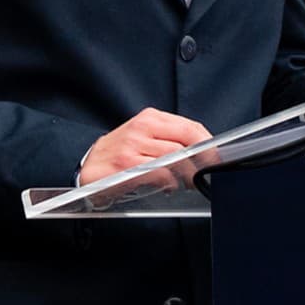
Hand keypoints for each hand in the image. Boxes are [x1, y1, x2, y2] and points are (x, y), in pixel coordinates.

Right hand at [80, 107, 211, 184]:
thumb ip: (169, 139)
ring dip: (187, 173)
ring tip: (189, 182)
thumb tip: (201, 151)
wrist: (87, 164)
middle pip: (186, 141)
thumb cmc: (119, 152)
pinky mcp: (125, 165)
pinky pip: (158, 172)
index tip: (217, 157)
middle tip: (207, 173)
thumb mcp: (143, 136)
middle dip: (202, 160)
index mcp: (150, 118)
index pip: (189, 127)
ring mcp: (132, 146)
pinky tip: (169, 186)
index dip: (208, 144)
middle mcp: (142, 128)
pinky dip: (169, 181)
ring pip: (174, 157)